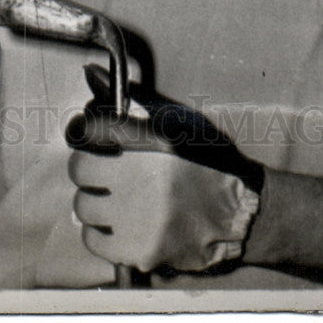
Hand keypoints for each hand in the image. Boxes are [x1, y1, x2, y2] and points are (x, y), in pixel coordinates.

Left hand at [66, 67, 262, 274]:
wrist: (241, 211)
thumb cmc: (209, 160)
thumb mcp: (177, 120)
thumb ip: (132, 99)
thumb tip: (91, 73)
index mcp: (153, 140)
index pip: (88, 129)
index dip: (81, 130)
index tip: (85, 134)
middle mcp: (143, 177)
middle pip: (80, 169)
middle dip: (88, 166)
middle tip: (104, 169)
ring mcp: (140, 217)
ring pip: (84, 206)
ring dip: (95, 200)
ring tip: (116, 198)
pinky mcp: (140, 250)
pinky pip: (94, 240)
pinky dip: (101, 231)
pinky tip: (119, 223)